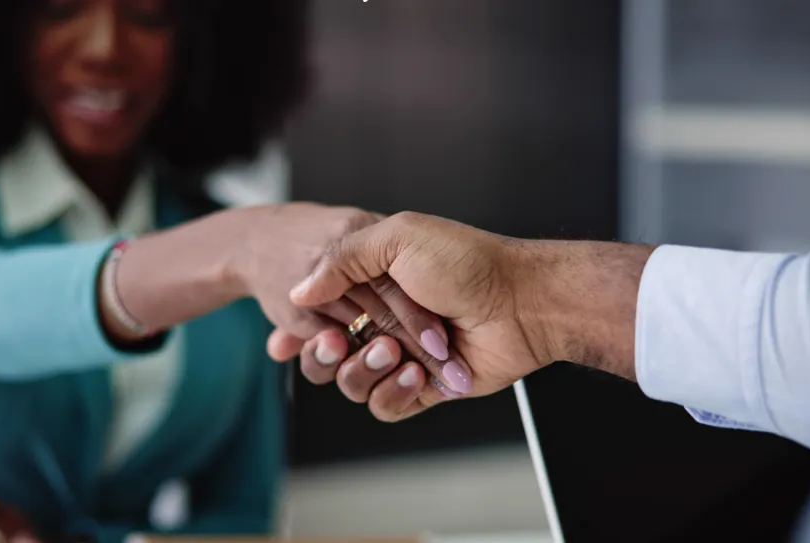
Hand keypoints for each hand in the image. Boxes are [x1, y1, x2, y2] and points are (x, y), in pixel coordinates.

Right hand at [289, 212, 650, 419]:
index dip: (299, 328)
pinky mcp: (423, 388)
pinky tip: (416, 373)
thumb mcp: (398, 237)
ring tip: (394, 351)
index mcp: (373, 285)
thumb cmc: (466, 263)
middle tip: (338, 343)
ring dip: (364, 371)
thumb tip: (300, 288)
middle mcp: (384, 322)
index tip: (288, 333)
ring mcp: (403, 357)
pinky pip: (385, 406)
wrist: (521, 301)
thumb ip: (342, 258)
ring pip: (352, 383)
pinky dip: (393, 393)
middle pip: (327, 355)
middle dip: (324, 354)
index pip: (319, 313)